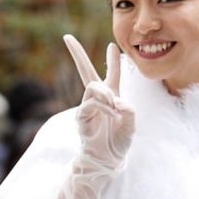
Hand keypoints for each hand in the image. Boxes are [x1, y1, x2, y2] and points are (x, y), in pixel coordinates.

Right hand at [64, 35, 135, 173]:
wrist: (108, 160)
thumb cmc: (119, 142)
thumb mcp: (131, 124)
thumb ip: (129, 110)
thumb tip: (117, 101)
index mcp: (112, 98)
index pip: (111, 74)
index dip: (112, 61)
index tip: (113, 46)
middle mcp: (98, 99)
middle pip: (86, 72)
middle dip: (77, 54)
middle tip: (67, 37)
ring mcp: (87, 107)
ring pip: (93, 87)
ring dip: (106, 94)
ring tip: (114, 108)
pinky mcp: (81, 118)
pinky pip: (90, 104)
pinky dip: (103, 106)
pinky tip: (112, 114)